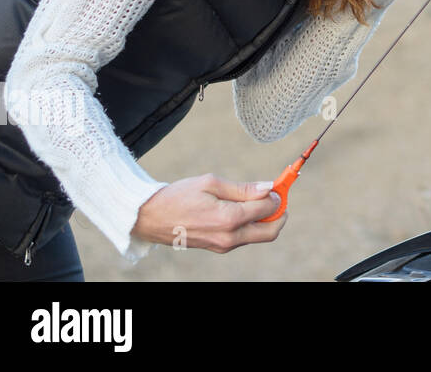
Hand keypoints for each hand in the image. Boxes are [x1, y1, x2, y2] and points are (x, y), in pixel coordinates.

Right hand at [131, 174, 286, 252]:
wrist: (150, 218)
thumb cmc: (178, 196)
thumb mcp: (211, 183)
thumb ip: (243, 188)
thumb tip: (269, 188)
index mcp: (228, 218)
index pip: (267, 208)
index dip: (276, 195)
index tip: (277, 184)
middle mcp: (229, 237)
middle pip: (271, 232)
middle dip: (280, 214)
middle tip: (277, 197)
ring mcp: (224, 245)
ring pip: (259, 236)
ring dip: (265, 219)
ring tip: (256, 199)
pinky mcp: (218, 248)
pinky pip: (245, 238)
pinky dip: (251, 224)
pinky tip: (242, 209)